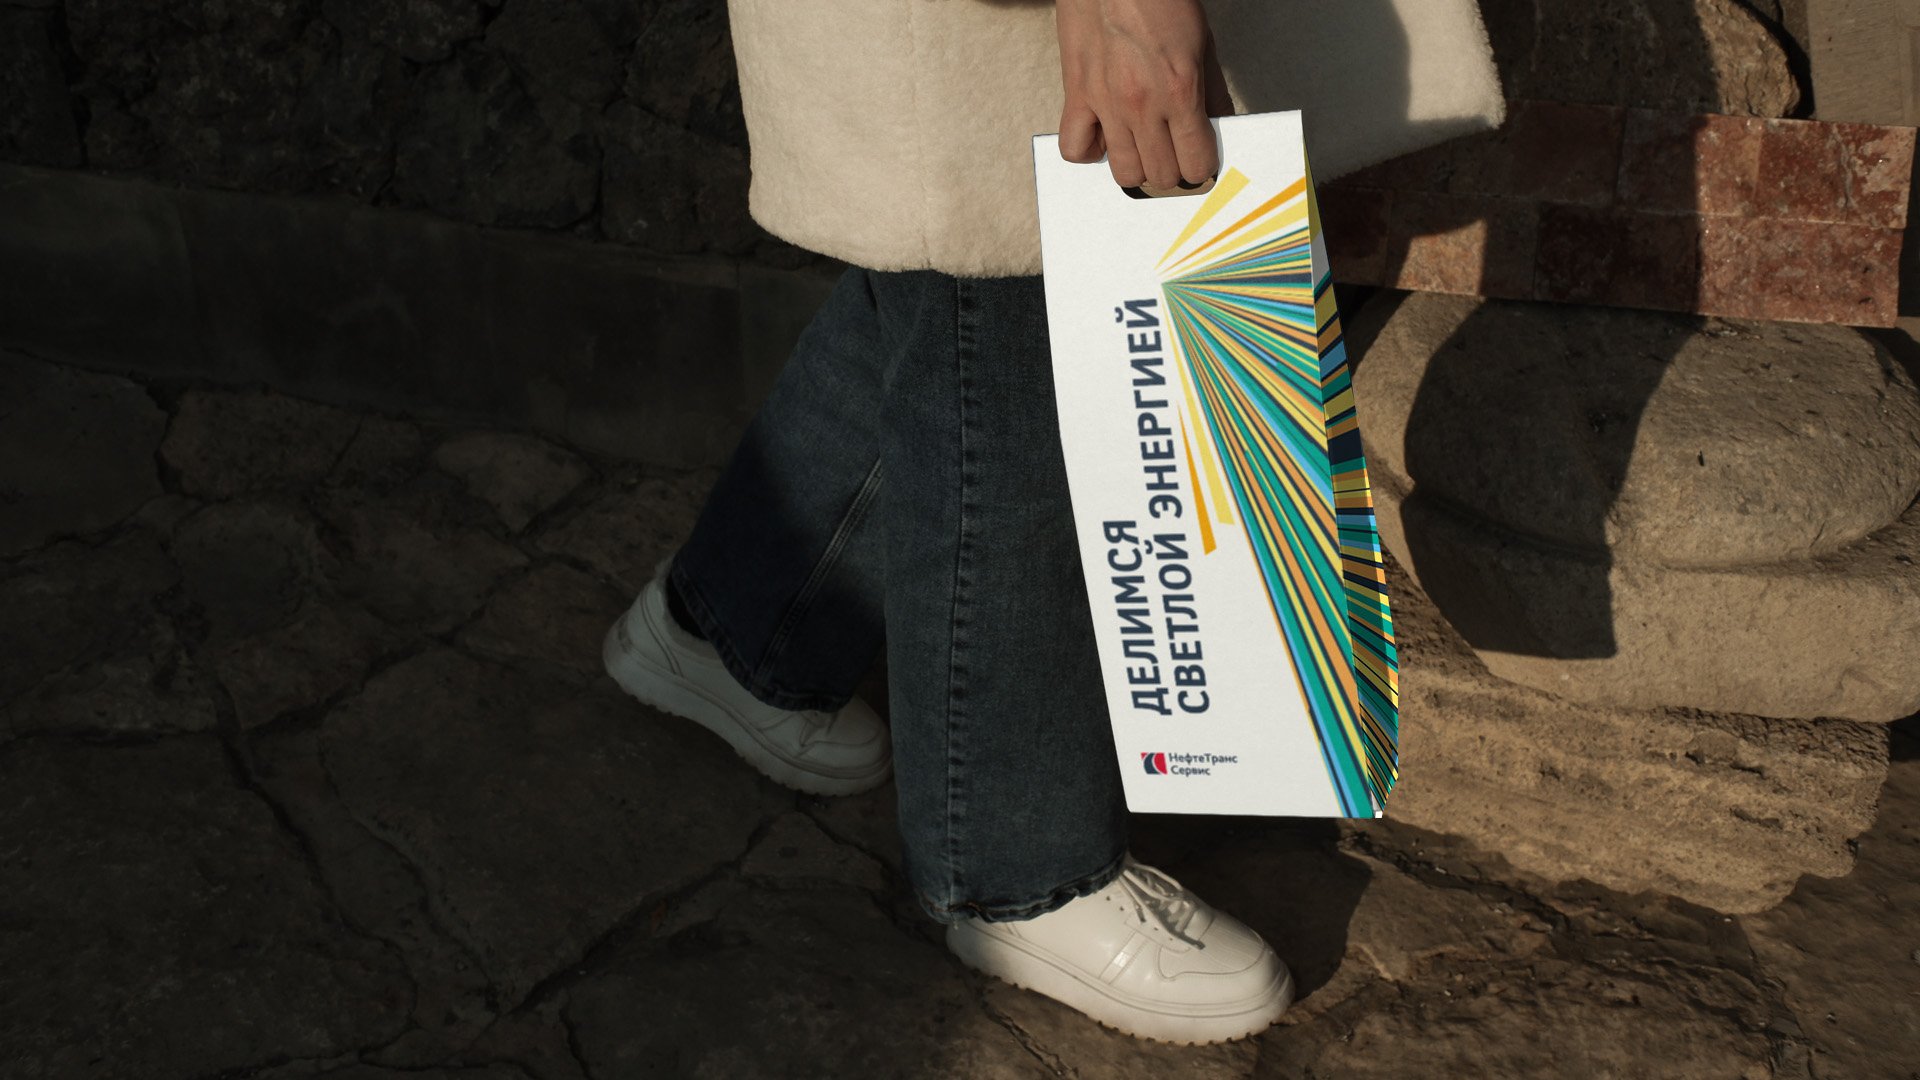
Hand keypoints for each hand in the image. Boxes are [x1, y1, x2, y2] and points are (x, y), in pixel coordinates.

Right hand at [1054, 0, 1236, 190]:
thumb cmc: (1160, 1)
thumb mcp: (1203, 44)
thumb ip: (1212, 92)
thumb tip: (1218, 126)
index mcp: (1180, 92)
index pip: (1196, 163)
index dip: (1201, 166)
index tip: (1199, 159)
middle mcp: (1142, 106)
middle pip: (1160, 175)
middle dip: (1173, 171)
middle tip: (1173, 152)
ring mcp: (1106, 105)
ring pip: (1123, 172)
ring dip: (1137, 166)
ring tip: (1142, 147)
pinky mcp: (1078, 96)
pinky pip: (1075, 149)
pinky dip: (1089, 152)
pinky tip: (1103, 137)